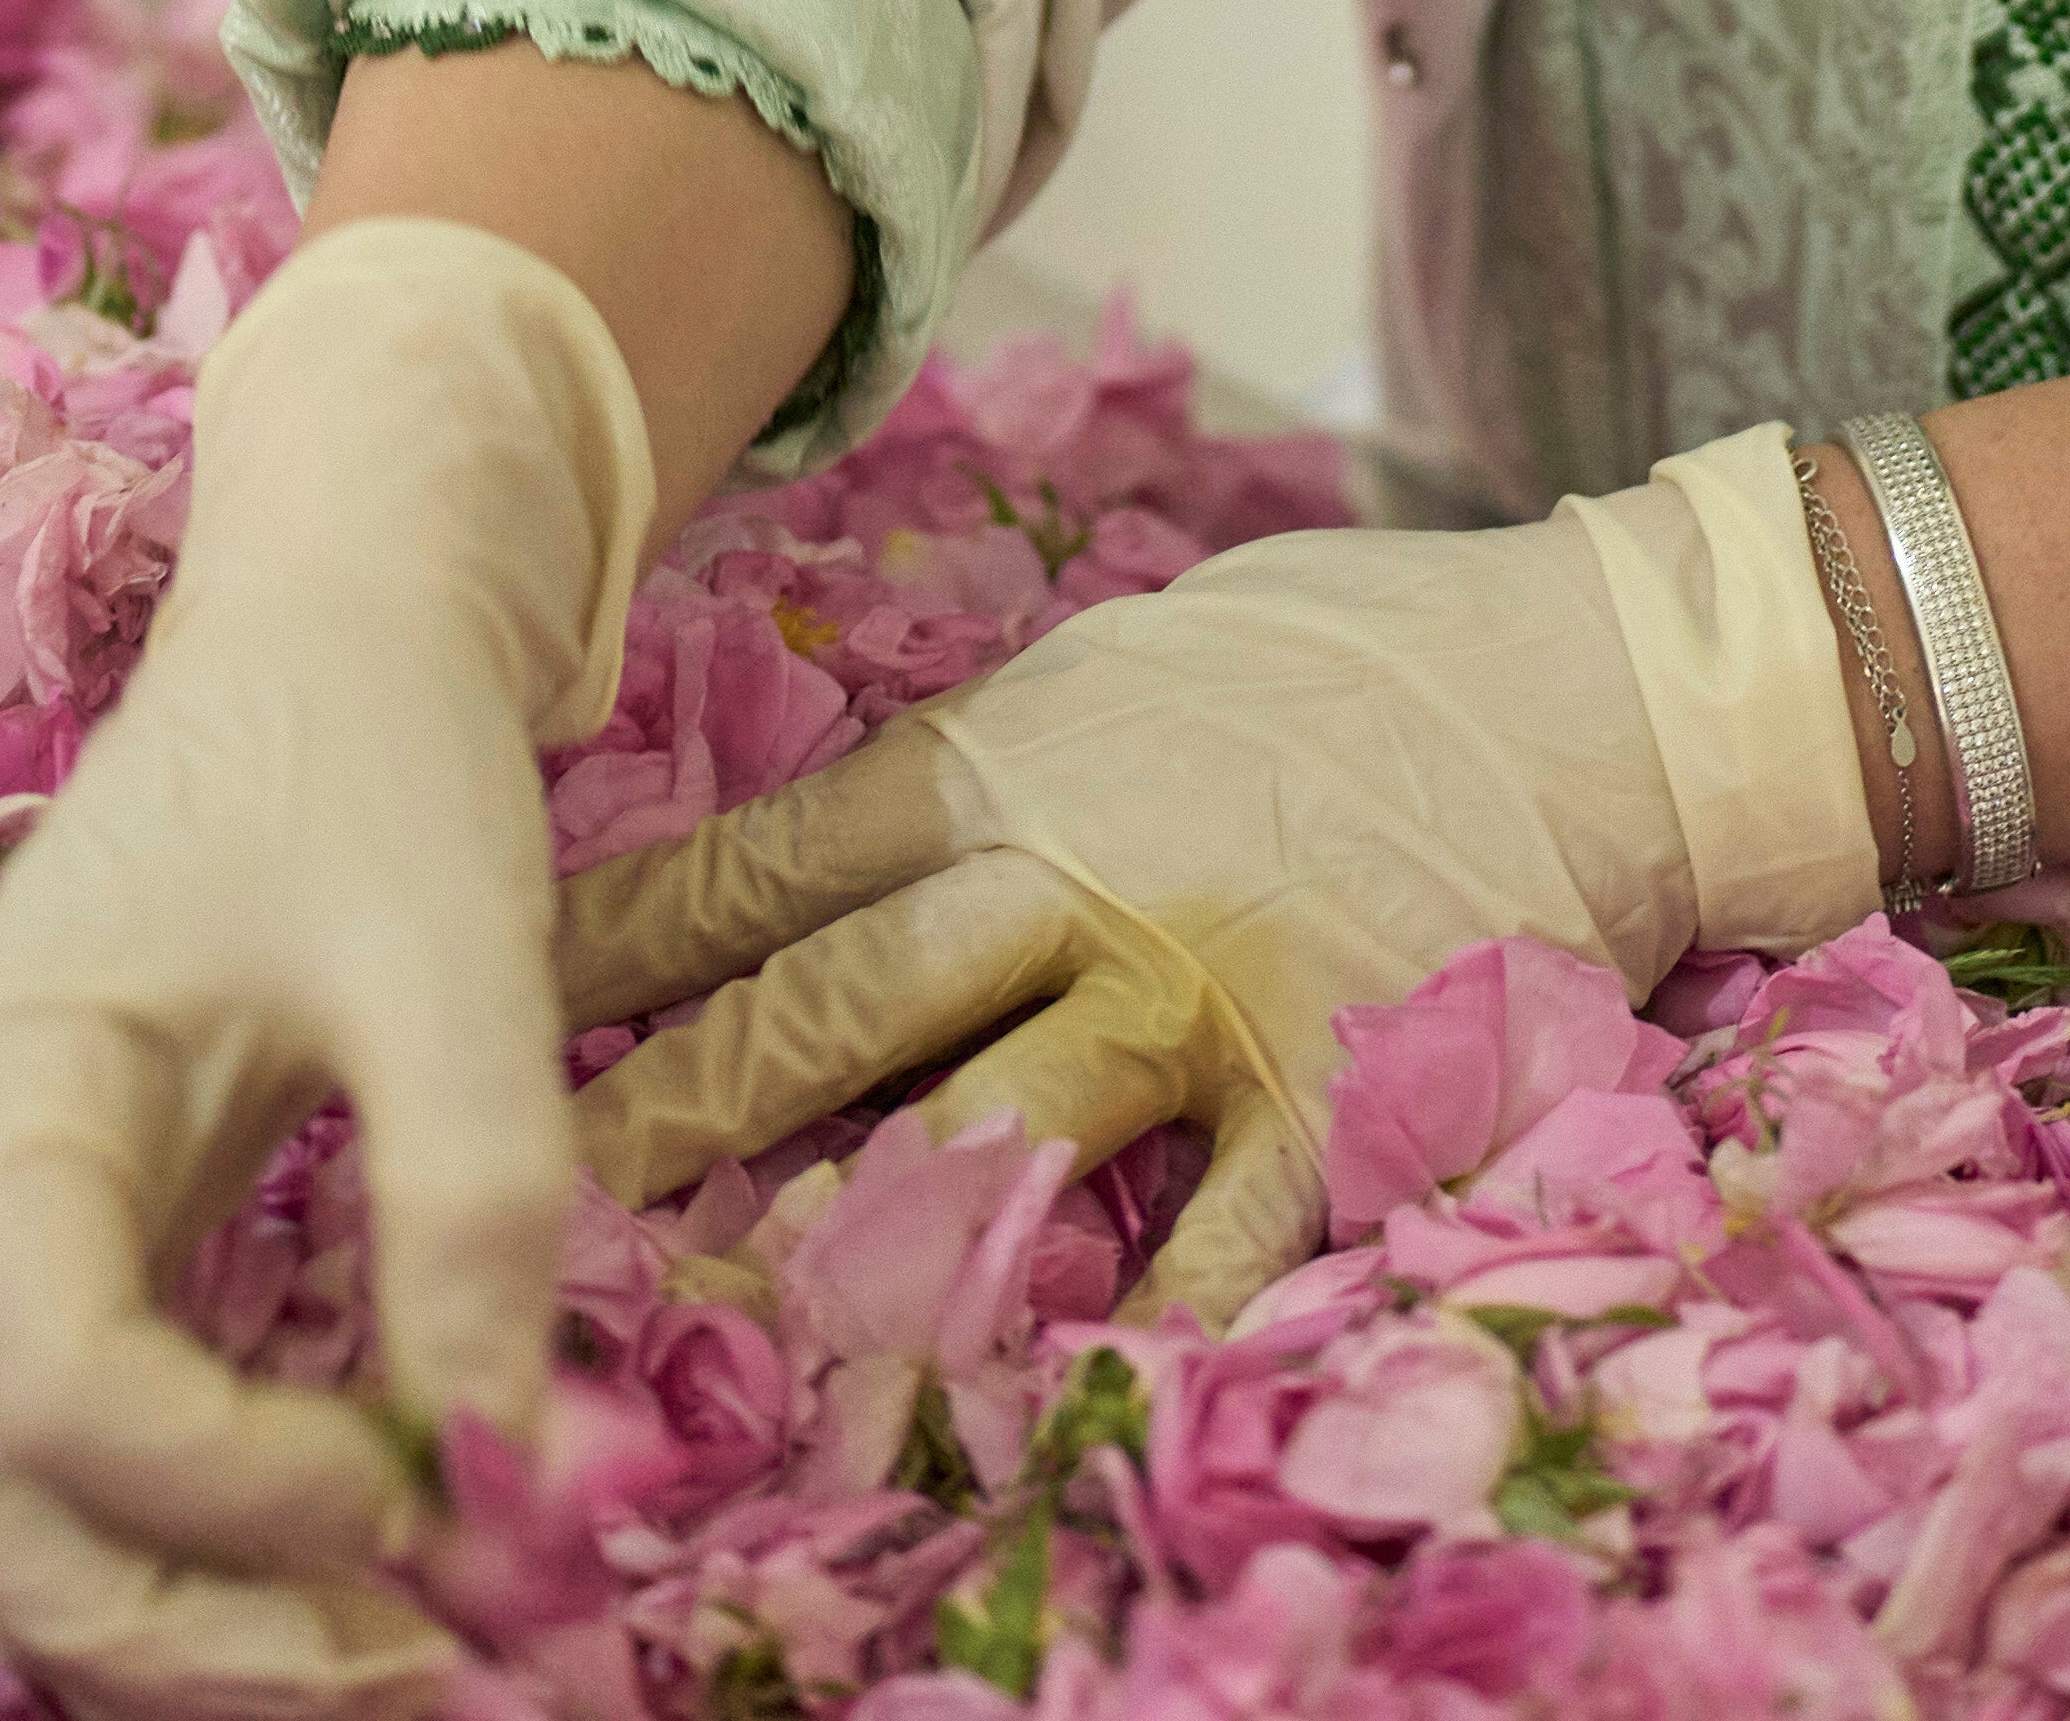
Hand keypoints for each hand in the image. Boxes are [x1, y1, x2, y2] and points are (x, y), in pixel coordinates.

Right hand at [0, 218, 651, 1701]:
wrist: (338, 633)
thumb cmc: (373, 754)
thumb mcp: (452, 942)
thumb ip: (472, 1191)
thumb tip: (508, 1472)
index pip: (53, 1387)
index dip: (235, 1489)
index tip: (431, 1485)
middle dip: (177, 1637)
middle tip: (412, 1678)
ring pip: (13, 1527)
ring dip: (182, 1634)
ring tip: (405, 1671)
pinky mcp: (75, 1279)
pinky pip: (87, 1477)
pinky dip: (204, 1566)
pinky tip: (365, 1587)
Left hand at [545, 429, 1880, 1318]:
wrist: (1594, 679)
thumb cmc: (1349, 664)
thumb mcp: (1126, 664)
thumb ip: (983, 763)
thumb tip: (826, 849)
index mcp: (1004, 763)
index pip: (759, 869)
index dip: (608, 952)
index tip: (475, 1011)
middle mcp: (1075, 874)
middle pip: (836, 1005)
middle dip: (679, 1120)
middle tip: (535, 1218)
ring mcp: (1204, 986)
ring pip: (1001, 1126)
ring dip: (870, 1249)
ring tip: (749, 1359)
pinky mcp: (1337, 1082)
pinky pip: (1225, 1227)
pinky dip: (1147, 1323)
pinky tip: (1060, 1405)